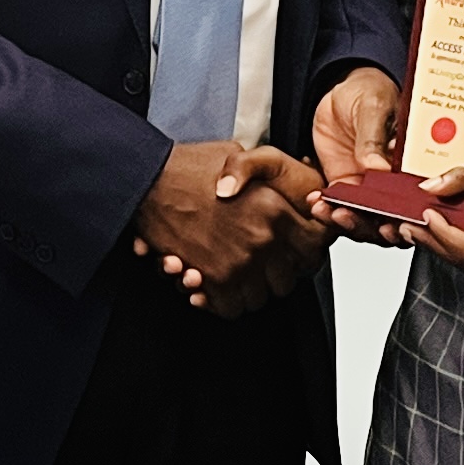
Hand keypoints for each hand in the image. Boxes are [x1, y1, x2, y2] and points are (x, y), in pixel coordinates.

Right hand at [126, 141, 328, 316]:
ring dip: (251, 290)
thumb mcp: (240, 155)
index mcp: (275, 208)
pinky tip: (221, 287)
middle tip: (264, 265)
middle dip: (278, 274)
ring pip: (261, 298)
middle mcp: (262, 239)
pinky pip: (231, 308)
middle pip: (289, 279)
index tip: (298, 248)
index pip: (316, 244)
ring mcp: (238, 263)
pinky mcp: (211, 279)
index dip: (308, 248)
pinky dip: (226, 303)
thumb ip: (267, 177)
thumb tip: (285, 189)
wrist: (148, 180)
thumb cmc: (188, 166)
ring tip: (239, 276)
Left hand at [308, 68, 413, 243]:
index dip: (406, 218)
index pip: (416, 201)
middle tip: (349, 217)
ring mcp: (368, 187)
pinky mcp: (344, 185)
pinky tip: (316, 203)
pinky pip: (338, 207)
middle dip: (371, 226)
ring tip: (329, 212)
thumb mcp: (373, 106)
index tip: (388, 222)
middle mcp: (393, 182)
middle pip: (390, 218)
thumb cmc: (368, 90)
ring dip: (347, 222)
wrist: (340, 88)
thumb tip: (377, 166)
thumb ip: (373, 138)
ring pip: (364, 219)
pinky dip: (327, 211)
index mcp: (412, 165)